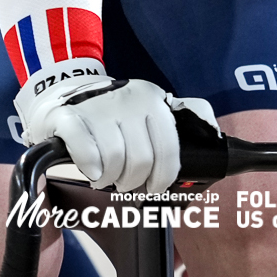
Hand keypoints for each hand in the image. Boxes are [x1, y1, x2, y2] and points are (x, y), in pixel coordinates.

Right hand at [15, 64, 219, 193]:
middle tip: (125, 182)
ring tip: (105, 176)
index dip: (164, 175)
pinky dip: (90, 168)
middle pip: (141, 159)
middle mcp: (129, 100)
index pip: (170, 146)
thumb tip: (214, 140)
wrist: (62, 90)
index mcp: (153, 101)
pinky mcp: (70, 117)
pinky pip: (86, 152)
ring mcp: (99, 107)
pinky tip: (90, 169)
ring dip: (110, 178)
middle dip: (134, 181)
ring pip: (115, 159)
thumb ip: (176, 126)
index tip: (156, 186)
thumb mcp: (146, 110)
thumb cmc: (112, 112)